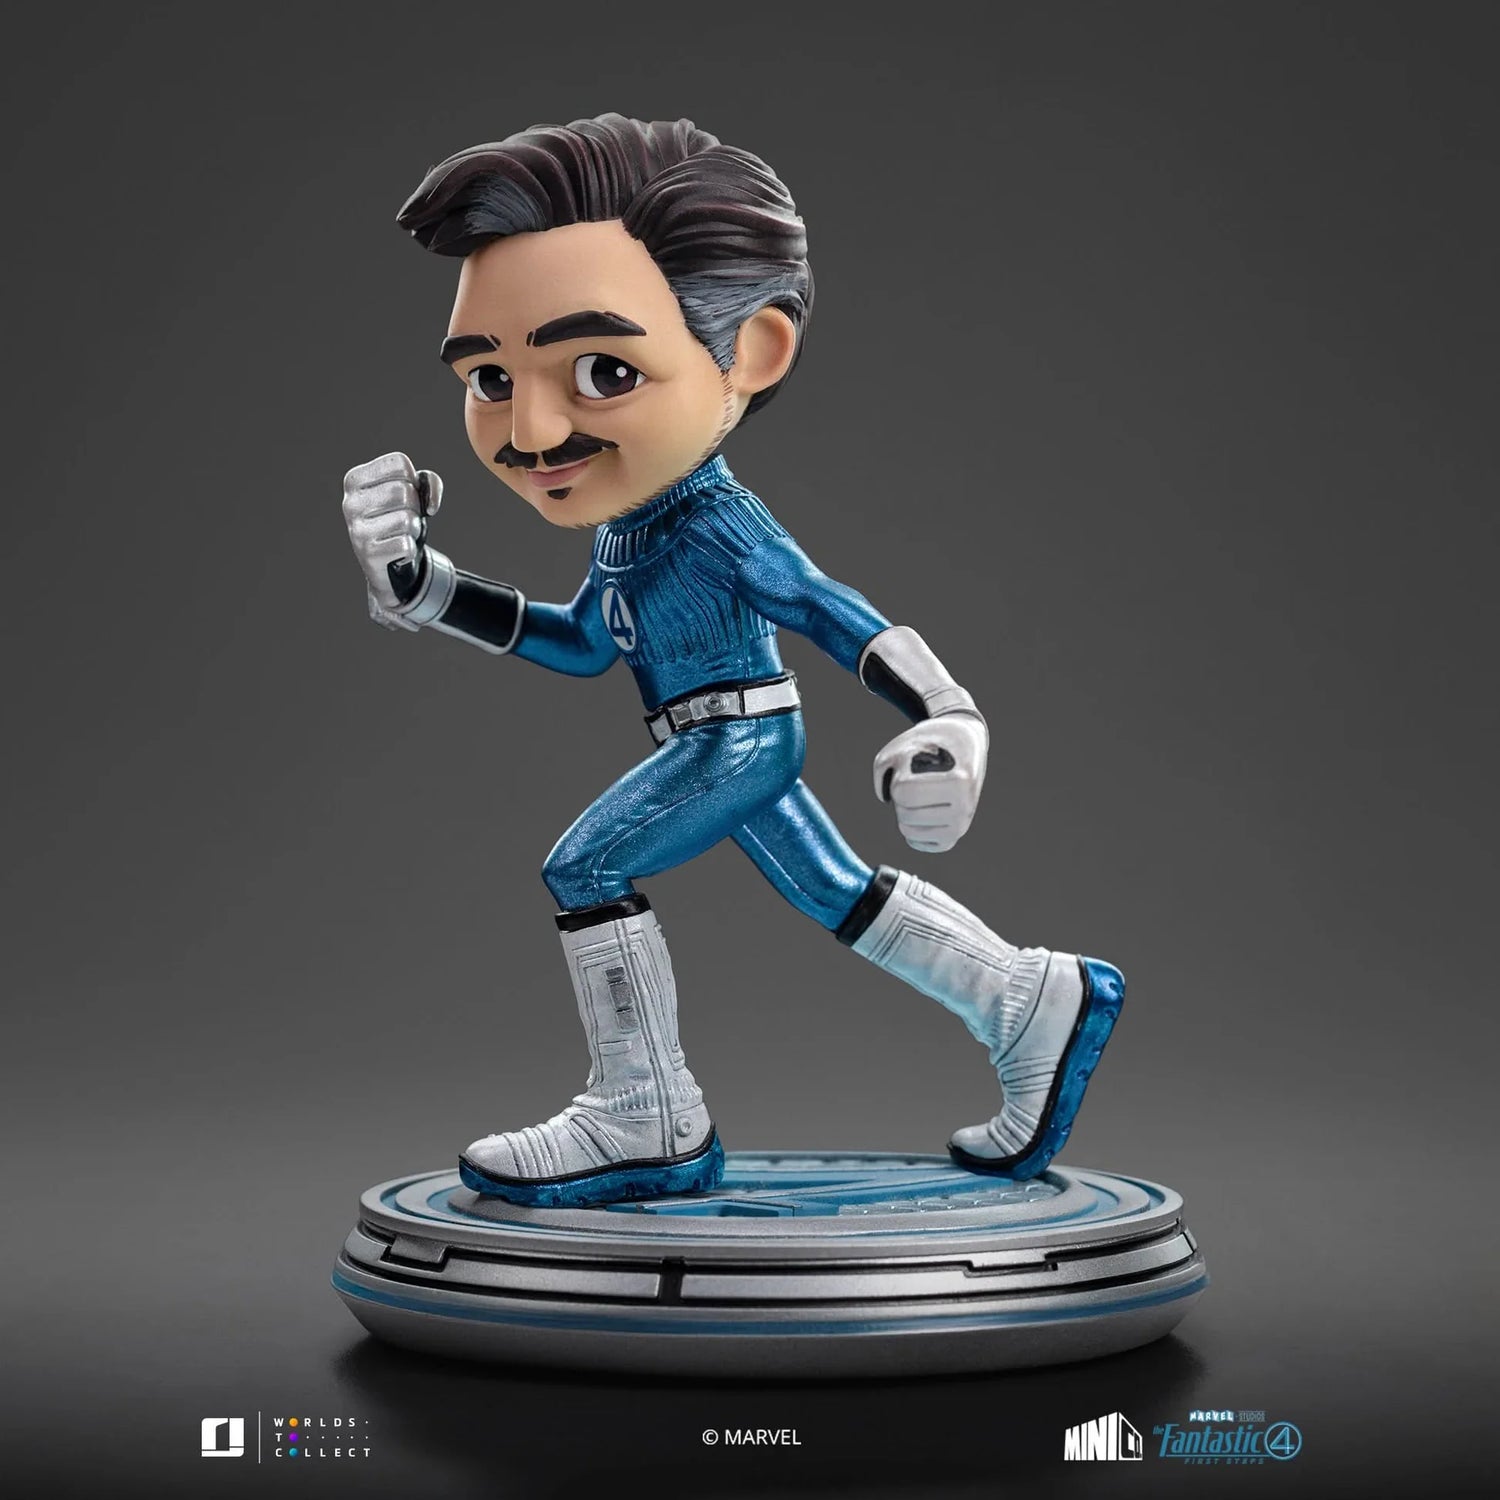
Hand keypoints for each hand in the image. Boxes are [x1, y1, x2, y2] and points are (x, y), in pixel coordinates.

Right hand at [341, 451, 442, 613]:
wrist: (389, 563)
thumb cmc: (398, 518)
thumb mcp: (413, 492)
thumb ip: (428, 481)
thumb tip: (431, 504)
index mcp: (355, 479)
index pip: (399, 463)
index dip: (413, 480)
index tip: (405, 494)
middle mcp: (350, 502)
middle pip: (404, 492)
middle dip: (415, 507)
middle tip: (403, 517)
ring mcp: (356, 528)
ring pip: (407, 519)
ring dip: (413, 529)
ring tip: (400, 533)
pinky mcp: (367, 553)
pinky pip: (406, 545)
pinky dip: (410, 549)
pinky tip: (396, 550)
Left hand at [873, 713, 987, 852]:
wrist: (965, 744)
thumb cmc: (932, 742)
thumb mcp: (904, 743)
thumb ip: (882, 768)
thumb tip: (884, 799)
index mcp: (960, 782)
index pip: (902, 791)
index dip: (897, 775)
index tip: (913, 763)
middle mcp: (965, 808)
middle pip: (904, 813)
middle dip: (899, 793)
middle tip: (916, 777)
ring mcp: (960, 826)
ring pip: (907, 831)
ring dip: (903, 808)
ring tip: (919, 790)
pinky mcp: (952, 837)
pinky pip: (914, 842)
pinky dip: (909, 825)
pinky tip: (919, 808)